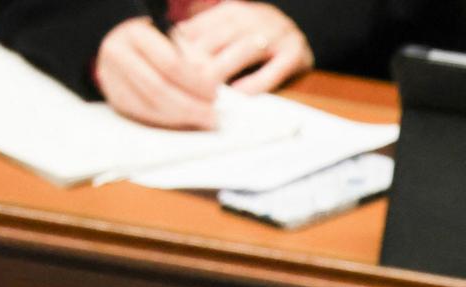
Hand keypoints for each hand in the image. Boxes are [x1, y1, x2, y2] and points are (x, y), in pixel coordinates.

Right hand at [96, 17, 218, 128]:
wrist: (122, 43)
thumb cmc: (158, 42)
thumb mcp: (176, 41)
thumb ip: (194, 61)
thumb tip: (212, 89)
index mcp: (136, 34)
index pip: (170, 64)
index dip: (195, 84)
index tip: (214, 95)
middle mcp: (118, 54)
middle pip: (158, 89)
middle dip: (190, 107)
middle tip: (213, 117)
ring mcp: (112, 78)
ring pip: (149, 107)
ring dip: (182, 119)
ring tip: (205, 121)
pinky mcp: (115, 98)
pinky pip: (144, 117)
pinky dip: (169, 123)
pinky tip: (187, 123)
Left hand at [172, 1, 312, 93]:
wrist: (299, 33)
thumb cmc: (256, 36)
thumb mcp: (228, 28)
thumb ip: (203, 36)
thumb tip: (168, 46)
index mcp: (231, 11)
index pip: (199, 28)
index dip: (181, 49)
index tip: (165, 67)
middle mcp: (252, 19)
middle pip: (218, 41)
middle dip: (198, 62)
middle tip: (181, 84)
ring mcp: (276, 35)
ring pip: (243, 53)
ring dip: (223, 72)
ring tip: (206, 91)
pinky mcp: (295, 54)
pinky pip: (273, 70)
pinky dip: (256, 82)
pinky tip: (240, 95)